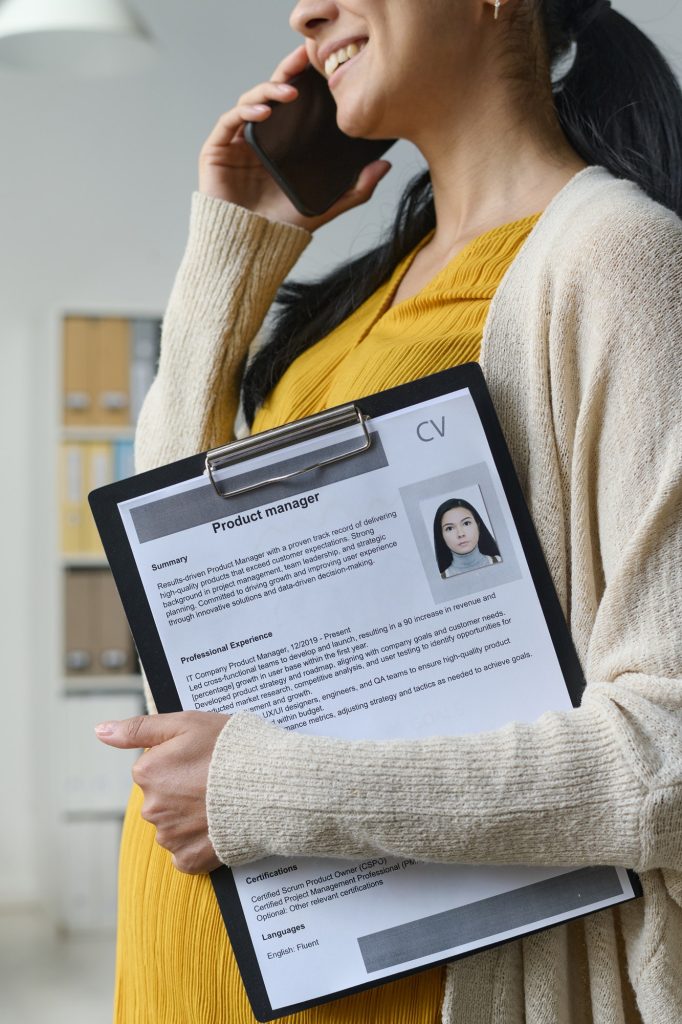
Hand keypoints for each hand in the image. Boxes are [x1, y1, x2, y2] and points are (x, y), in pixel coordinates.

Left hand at [95, 711, 229, 873]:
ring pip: (173, 825)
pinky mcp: (189, 860)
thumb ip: (138, 728)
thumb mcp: (185, 723)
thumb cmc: (230, 749)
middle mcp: (151, 808)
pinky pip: (186, 853)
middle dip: (183, 790)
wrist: (269, 786)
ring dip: (191, 816)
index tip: (203, 759)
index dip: (181, 761)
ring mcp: (170, 837)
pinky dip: (200, 843)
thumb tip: (100, 731)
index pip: (154, 767)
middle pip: (162, 797)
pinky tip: (218, 826)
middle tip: (214, 780)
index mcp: (147, 772)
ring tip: (221, 802)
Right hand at [198, 44, 390, 230]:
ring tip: (290, 91)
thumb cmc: (281, 229)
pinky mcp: (218, 149)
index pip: (295, 104)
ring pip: (251, 100)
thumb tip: (386, 165)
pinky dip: (246, 110)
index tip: (323, 63)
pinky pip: (230, 120)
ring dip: (269, 90)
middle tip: (304, 57)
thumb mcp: (327, 206)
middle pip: (273, 93)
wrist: (249, 249)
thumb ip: (356, 189)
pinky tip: (264, 111)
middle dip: (287, 71)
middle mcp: (260, 138)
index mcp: (283, 145)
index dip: (306, 80)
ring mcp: (238, 142)